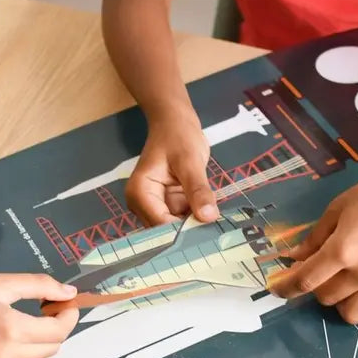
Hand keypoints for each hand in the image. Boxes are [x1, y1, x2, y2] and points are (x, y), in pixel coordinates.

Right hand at [0, 273, 77, 357]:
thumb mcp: (3, 283)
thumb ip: (41, 287)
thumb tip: (70, 293)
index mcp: (11, 330)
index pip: (58, 331)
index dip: (68, 317)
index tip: (66, 304)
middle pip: (51, 349)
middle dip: (56, 329)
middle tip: (47, 310)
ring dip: (41, 345)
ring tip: (27, 325)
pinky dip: (20, 356)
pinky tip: (5, 339)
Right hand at [125, 109, 218, 224]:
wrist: (175, 122)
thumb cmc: (178, 136)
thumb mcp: (190, 161)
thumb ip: (198, 190)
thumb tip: (208, 217)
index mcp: (140, 193)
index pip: (160, 225)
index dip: (182, 232)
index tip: (208, 235)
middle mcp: (143, 204)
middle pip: (165, 230)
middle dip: (189, 231)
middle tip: (217, 234)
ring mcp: (155, 206)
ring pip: (176, 227)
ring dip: (195, 226)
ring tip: (217, 228)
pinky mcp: (168, 205)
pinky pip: (183, 219)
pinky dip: (196, 219)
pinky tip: (212, 218)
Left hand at [271, 168, 357, 323]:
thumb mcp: (337, 210)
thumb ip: (314, 238)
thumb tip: (295, 258)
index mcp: (342, 251)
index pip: (305, 280)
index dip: (286, 288)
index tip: (277, 289)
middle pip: (325, 298)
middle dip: (316, 287)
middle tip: (322, 271)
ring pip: (351, 314)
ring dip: (340, 302)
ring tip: (344, 284)